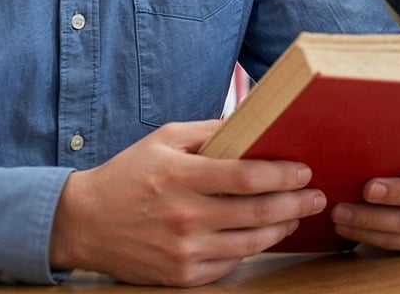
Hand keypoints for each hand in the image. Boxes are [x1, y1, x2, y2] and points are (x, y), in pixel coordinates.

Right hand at [49, 121, 325, 285]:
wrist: (82, 223)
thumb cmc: (129, 174)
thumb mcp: (165, 139)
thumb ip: (210, 131)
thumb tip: (254, 123)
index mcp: (181, 177)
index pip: (246, 177)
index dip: (283, 175)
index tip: (305, 171)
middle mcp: (184, 216)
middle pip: (258, 213)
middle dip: (296, 203)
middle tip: (317, 196)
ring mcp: (182, 250)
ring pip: (250, 244)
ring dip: (282, 229)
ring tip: (297, 216)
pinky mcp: (180, 276)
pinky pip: (229, 265)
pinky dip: (250, 251)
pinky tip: (261, 237)